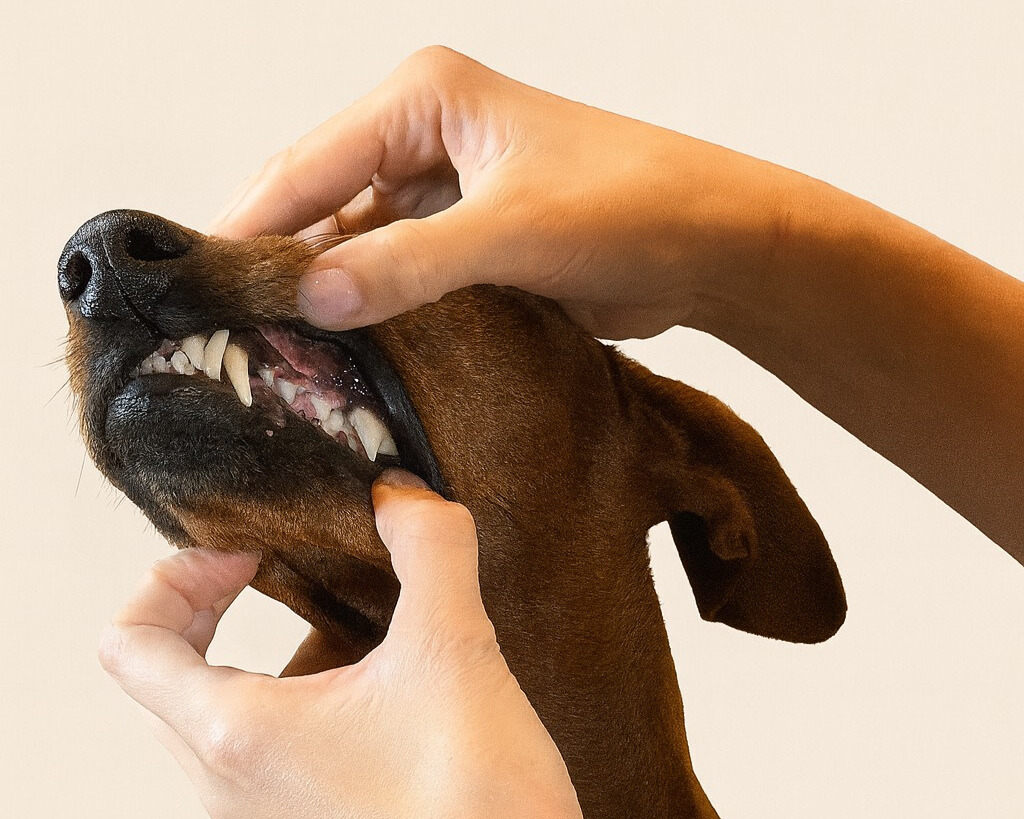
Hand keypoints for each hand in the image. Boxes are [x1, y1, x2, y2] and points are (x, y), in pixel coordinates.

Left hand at [99, 470, 583, 818]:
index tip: (246, 556)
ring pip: (216, 719)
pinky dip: (296, 702)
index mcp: (239, 738)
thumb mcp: (455, 651)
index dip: (174, 579)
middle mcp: (229, 790)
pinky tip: (375, 687)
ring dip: (264, 656)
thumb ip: (430, 548)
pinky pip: (261, 755)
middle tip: (273, 573)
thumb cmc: (472, 805)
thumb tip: (403, 494)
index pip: (130, 645)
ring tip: (342, 629)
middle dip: (215, 609)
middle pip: (165, 679)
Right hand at [210, 46, 786, 339]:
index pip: (308, 162)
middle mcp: (423, 134)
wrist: (711, 244)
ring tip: (273, 350)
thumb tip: (312, 298)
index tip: (200, 287)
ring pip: (357, 242)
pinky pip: (397, 272)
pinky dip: (372, 306)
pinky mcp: (467, 237)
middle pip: (322, 200)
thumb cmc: (630, 205)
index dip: (251, 224)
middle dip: (281, 261)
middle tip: (225, 330)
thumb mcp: (511, 231)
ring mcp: (445, 189)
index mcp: (423, 99)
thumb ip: (409, 264)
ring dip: (326, 291)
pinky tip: (342, 349)